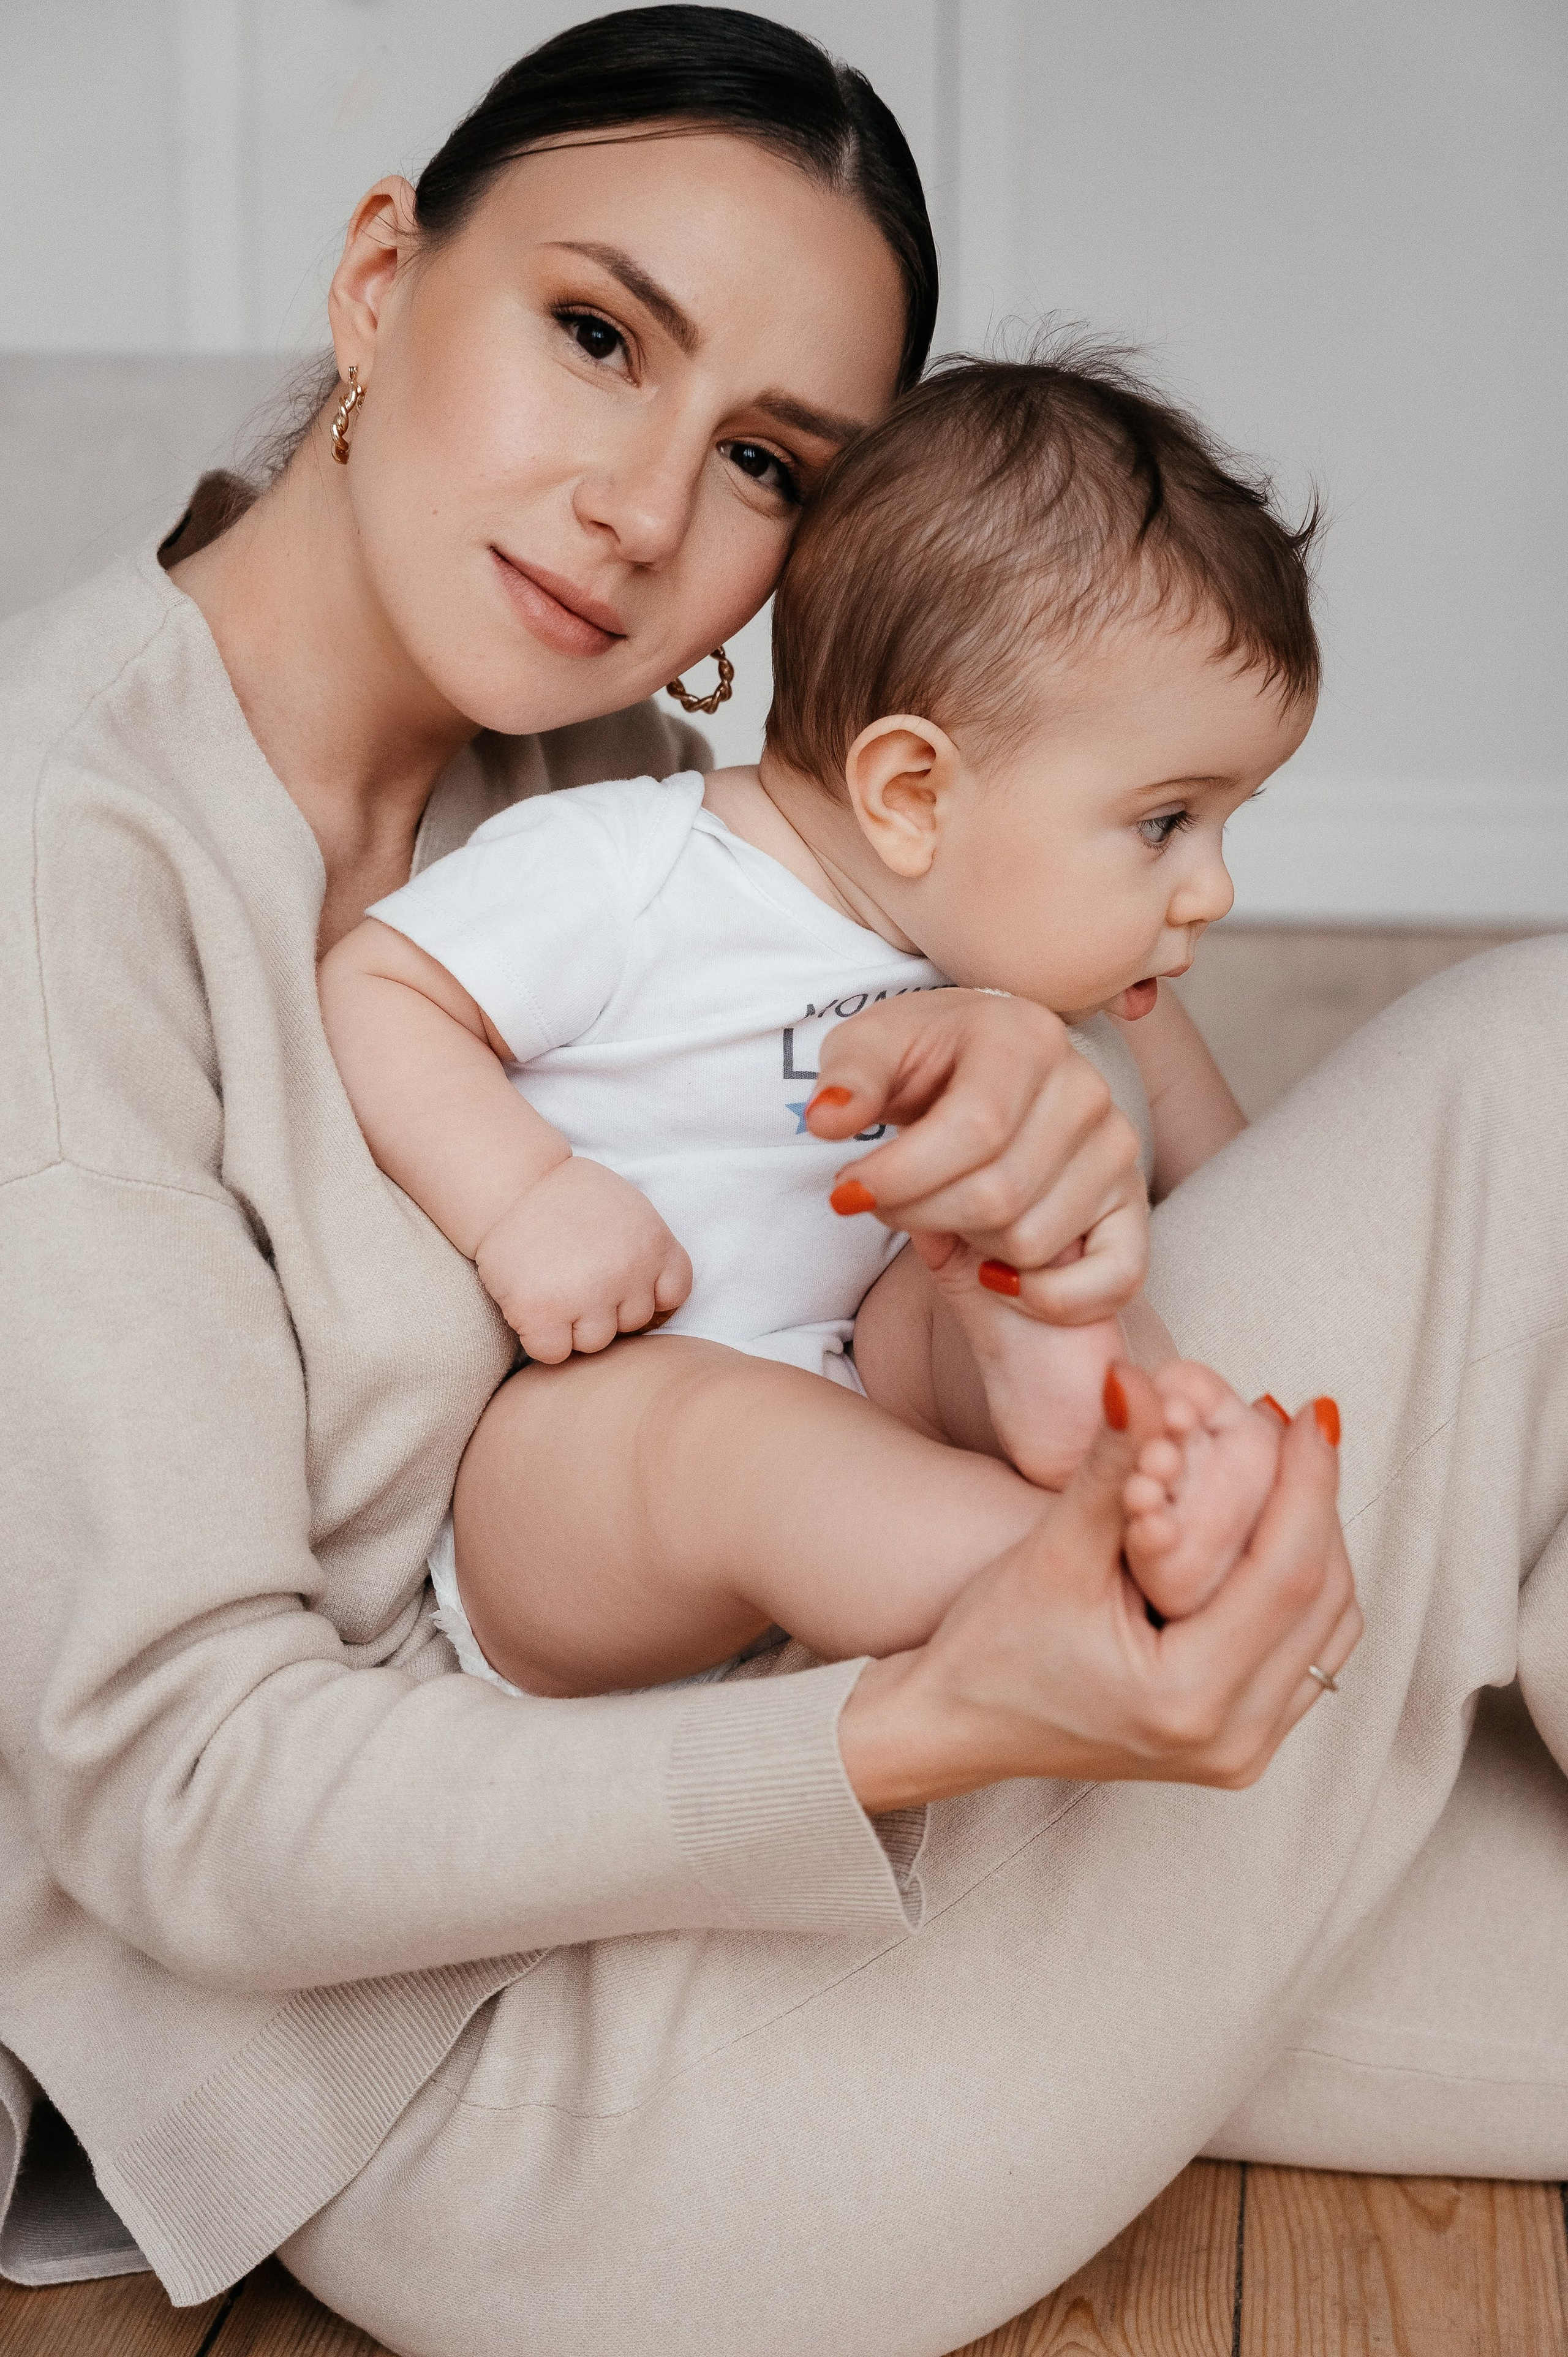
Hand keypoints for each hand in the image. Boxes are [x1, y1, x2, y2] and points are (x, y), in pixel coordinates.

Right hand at [474, 1158, 691, 1363]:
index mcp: (654, 1244)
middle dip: (605, 1307)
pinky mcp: (544, 1314)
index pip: (673, 1294)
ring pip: (595, 1343)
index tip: (620, 1283)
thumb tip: (654, 1298)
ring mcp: (587, 1296)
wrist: (508, 1185)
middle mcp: (628, 1273)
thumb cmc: (565, 1197)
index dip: (645, 1293)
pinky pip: (553, 1353)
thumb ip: (645, 1251)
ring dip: (572, 1325)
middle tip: (573, 1274)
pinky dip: (540, 1338)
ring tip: (551, 1286)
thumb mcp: (627, 1210)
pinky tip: (530, 1304)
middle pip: (632, 1322)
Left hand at [808, 989, 1146, 1324]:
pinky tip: (997, 1273)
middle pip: (998, 1195)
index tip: (847, 1191)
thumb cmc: (924, 1063)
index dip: (901, 1176)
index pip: (975, 1129)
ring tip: (946, 1208)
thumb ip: (848, 1080)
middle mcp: (1086, 1088)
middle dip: (920, 1214)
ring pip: (1031, 1241)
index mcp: (1025, 1036)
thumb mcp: (872, 1050)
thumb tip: (829, 1120)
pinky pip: (1113, 1278)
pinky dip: (1049, 1297)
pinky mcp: (1133, 1204)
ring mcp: (1117, 1148)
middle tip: (884, 1202)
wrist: (982, 1068)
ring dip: (969, 1245)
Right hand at [838, 1364, 1360, 1809]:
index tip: (1309, 1413)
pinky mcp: (1240, 1747)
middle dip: (1318, 1506)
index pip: (1289, 1573)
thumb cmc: (992, 1650)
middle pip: (1326, 1601)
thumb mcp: (1051, 1553)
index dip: (1308, 1483)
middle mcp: (1232, 1739)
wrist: (959, 1728)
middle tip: (1297, 1431)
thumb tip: (1136, 1381)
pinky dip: (1302, 1591)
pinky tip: (1272, 1536)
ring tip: (1289, 1473)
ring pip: (1329, 1631)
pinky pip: (1307, 1657)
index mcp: (1188, 1697)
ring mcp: (1243, 1753)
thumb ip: (1109, 1467)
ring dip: (1318, 1546)